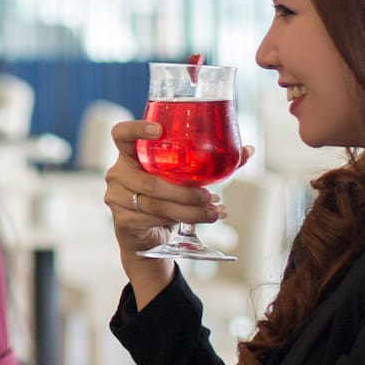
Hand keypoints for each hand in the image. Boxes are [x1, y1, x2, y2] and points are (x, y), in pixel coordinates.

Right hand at [103, 121, 251, 296]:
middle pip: (149, 180)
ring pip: (155, 203)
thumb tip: (248, 151)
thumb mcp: (182, 179)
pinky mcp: (122, 220)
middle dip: (184, 191)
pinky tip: (197, 221)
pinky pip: (152, 219)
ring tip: (211, 211)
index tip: (159, 129)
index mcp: (130, 155)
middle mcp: (117, 173)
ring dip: (188, 210)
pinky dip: (179, 221)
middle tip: (209, 195)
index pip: (122, 134)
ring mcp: (116, 197)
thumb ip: (211, 165)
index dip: (137, 129)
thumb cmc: (166, 198)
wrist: (146, 235)